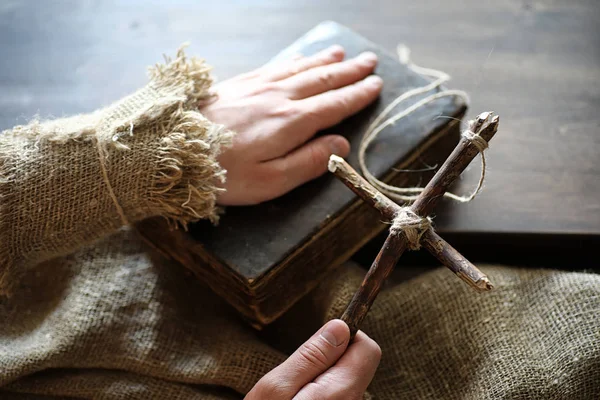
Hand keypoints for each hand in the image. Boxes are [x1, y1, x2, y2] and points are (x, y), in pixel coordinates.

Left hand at [201, 45, 382, 204]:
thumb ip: (309, 163)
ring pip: (300, 68)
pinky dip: (295, 60)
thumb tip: (341, 145)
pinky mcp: (239, 84)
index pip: (334, 105)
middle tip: (369, 62)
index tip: (375, 86)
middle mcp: (278, 98)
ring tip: (341, 53)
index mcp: (291, 123)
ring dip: (324, 61)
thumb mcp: (270, 182)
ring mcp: (257, 86)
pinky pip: (277, 65)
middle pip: (322, 80)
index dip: (357, 95)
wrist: (171, 147)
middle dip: (348, 71)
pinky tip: (299, 59)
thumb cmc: (222, 173)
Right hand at [245, 319, 380, 399]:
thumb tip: (341, 327)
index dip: (344, 339)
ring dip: (324, 384)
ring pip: (346, 384)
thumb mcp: (276, 388)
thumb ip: (312, 356)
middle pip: (357, 367)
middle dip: (329, 364)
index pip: (368, 349)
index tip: (319, 347)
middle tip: (298, 382)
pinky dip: (324, 399)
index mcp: (340, 393)